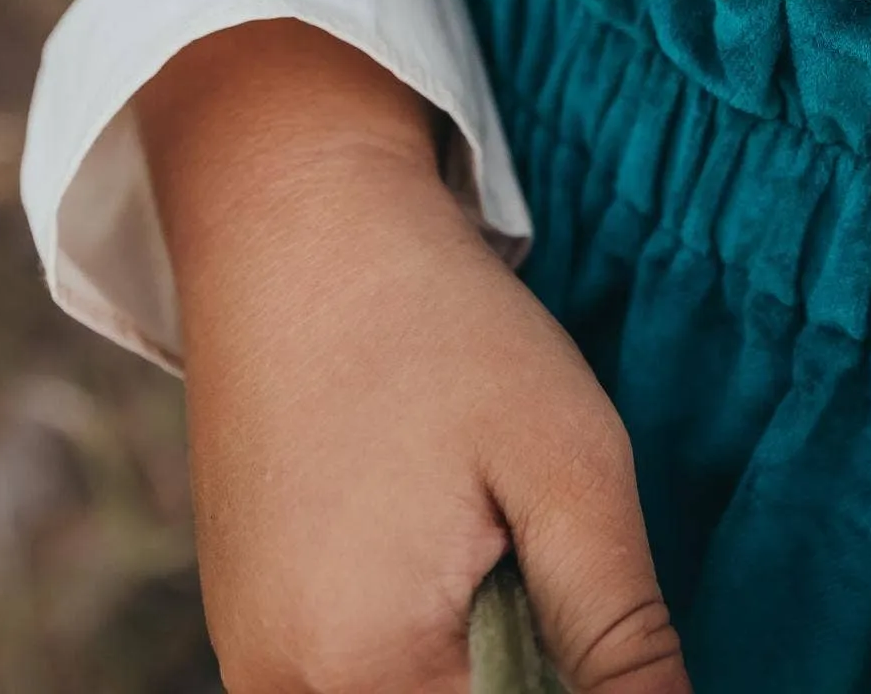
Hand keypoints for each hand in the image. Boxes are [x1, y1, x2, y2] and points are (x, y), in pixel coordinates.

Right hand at [143, 20, 690, 693]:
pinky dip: (426, 644)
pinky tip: (445, 544)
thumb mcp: (569, 471)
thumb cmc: (438, 328)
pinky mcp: (250, 630)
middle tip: (538, 546)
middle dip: (526, 673)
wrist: (291, 223)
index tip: (577, 569)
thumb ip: (620, 637)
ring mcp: (256, 664)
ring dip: (480, 663)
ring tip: (492, 536)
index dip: (587, 682)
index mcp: (365, 668)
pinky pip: (360, 678)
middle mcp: (283, 690)